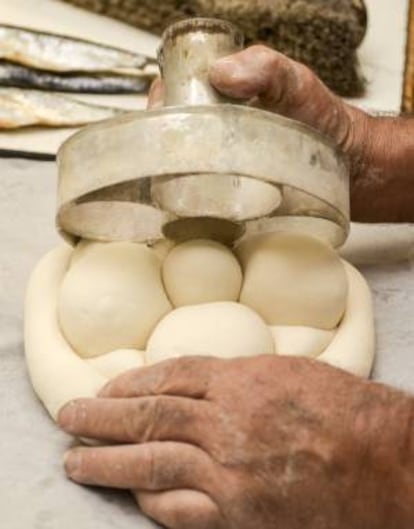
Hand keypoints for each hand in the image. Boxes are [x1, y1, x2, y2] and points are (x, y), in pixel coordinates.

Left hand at [58, 355, 409, 528]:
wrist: (383, 461)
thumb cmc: (341, 408)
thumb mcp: (286, 371)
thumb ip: (235, 377)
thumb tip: (191, 384)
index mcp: (239, 380)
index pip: (167, 376)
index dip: (129, 383)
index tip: (103, 389)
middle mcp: (226, 422)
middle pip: (148, 415)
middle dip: (100, 417)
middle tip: (69, 417)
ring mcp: (228, 471)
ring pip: (151, 462)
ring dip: (107, 462)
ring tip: (76, 461)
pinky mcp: (238, 515)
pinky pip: (178, 509)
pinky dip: (149, 499)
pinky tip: (130, 493)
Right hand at [148, 45, 413, 222]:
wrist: (350, 168)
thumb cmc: (323, 121)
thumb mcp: (297, 85)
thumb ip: (267, 69)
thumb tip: (221, 74)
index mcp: (218, 98)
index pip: (169, 99)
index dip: (157, 111)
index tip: (158, 128)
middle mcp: (213, 132)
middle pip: (168, 139)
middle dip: (160, 152)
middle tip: (167, 168)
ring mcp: (219, 165)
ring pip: (177, 171)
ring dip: (171, 182)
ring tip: (175, 193)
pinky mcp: (227, 196)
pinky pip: (197, 200)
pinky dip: (189, 205)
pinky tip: (189, 211)